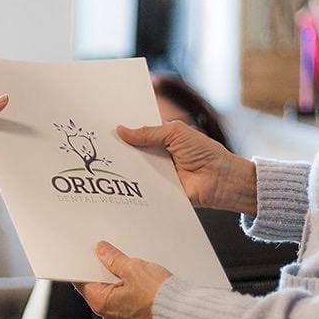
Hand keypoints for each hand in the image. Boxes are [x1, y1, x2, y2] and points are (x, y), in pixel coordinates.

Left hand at [78, 241, 171, 318]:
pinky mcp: (134, 316)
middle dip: (103, 269)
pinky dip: (127, 286)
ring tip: (129, 265)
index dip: (85, 264)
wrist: (182, 312)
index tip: (89, 252)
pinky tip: (138, 276)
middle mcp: (108, 314)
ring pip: (112, 291)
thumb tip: (102, 251)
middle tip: (111, 253)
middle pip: (97, 285)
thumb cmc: (158, 297)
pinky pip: (124, 297)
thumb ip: (113, 259)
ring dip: (118, 277)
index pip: (82, 281)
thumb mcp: (133, 269)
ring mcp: (121, 316)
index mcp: (100, 303)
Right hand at [115, 122, 255, 214]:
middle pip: (133, 152)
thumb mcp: (176, 134)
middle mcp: (157, 156)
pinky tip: (116, 183)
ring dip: (123, 167)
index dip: (124, 131)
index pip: (138, 133)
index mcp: (162, 138)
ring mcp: (157, 174)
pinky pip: (141, 188)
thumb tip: (122, 131)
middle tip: (98, 145)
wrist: (221, 180)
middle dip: (119, 149)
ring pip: (134, 170)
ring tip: (101, 163)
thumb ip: (148, 132)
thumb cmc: (205, 152)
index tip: (104, 127)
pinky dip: (132, 186)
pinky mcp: (158, 191)